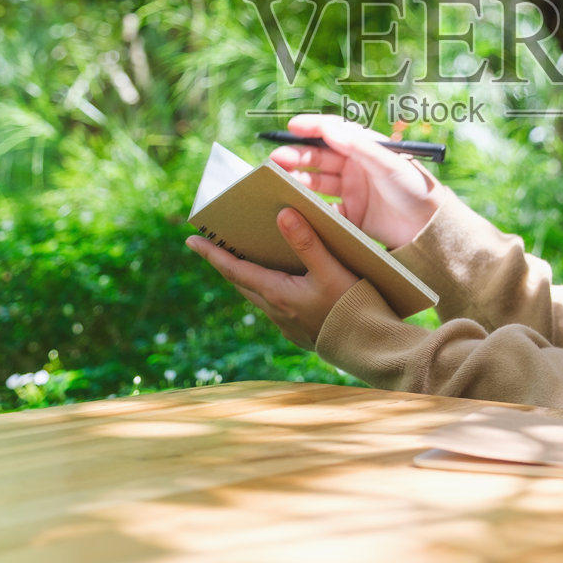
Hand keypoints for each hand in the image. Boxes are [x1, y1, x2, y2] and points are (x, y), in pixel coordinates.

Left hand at [186, 207, 359, 349]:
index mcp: (277, 294)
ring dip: (249, 276)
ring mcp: (287, 324)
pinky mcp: (300, 332)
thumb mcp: (331, 270)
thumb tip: (282, 214)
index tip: (191, 240)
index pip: (235, 270)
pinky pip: (275, 306)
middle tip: (214, 244)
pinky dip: (269, 289)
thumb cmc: (352, 307)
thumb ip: (307, 242)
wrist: (371, 348)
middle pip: (242, 282)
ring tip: (246, 257)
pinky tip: (282, 281)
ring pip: (258, 295)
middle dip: (227, 262)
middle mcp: (276, 311)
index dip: (212, 254)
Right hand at [268, 114, 444, 249]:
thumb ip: (359, 146)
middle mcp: (355, 166)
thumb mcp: (388, 164)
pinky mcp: (349, 215)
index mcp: (365, 148)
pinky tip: (294, 206)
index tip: (291, 126)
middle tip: (276, 159)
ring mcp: (350, 190)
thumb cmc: (415, 188)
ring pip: (317, 181)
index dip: (312, 126)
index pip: (333, 131)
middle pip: (319, 157)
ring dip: (298, 179)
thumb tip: (329, 127)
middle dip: (297, 156)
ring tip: (279, 180)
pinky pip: (323, 208)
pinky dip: (308, 206)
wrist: (429, 229)